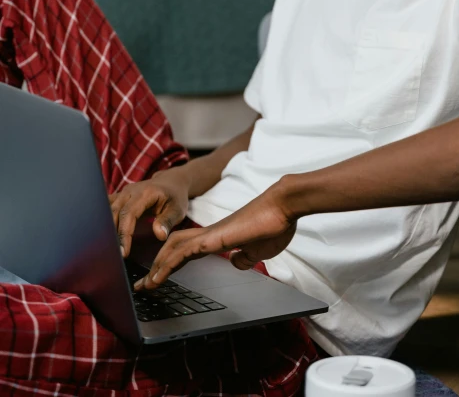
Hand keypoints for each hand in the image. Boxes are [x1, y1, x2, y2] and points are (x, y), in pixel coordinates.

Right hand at [109, 166, 190, 257]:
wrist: (170, 182)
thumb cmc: (175, 197)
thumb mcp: (177, 210)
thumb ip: (167, 222)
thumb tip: (159, 235)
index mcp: (146, 193)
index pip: (129, 214)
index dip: (124, 234)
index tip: (123, 252)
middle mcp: (131, 190)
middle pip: (115, 212)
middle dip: (112, 235)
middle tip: (113, 256)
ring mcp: (123, 192)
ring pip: (108, 210)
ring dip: (105, 229)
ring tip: (106, 249)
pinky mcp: (119, 196)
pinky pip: (106, 207)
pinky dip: (102, 221)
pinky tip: (100, 235)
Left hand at [134, 183, 296, 290]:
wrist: (283, 205)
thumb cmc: (275, 224)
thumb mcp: (259, 250)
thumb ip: (245, 256)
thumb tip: (235, 261)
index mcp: (219, 237)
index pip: (187, 251)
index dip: (172, 264)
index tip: (161, 278)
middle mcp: (210, 234)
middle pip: (174, 247)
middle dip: (157, 266)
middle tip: (143, 285)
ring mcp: (210, 234)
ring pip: (174, 248)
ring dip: (157, 267)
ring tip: (145, 285)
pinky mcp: (214, 236)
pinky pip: (184, 251)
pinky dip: (168, 264)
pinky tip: (158, 277)